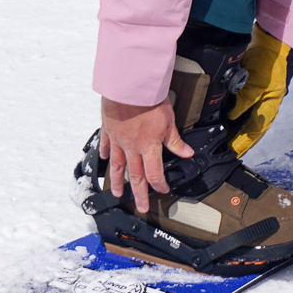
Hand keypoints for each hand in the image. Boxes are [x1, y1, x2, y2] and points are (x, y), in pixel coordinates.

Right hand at [99, 96, 193, 212]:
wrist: (129, 86)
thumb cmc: (149, 100)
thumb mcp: (169, 121)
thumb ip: (175, 141)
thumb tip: (187, 153)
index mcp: (148, 147)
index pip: (154, 174)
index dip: (160, 185)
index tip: (163, 190)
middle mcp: (131, 148)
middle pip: (136, 177)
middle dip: (139, 194)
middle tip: (140, 207)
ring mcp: (118, 140)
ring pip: (117, 166)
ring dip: (118, 181)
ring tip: (117, 193)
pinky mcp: (108, 129)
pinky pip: (106, 145)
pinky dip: (105, 154)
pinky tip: (105, 160)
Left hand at [227, 24, 292, 156]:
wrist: (270, 44)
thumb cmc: (267, 63)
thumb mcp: (254, 85)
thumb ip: (243, 102)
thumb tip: (231, 117)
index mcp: (269, 109)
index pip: (254, 133)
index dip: (241, 143)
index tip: (229, 152)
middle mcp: (265, 108)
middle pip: (251, 131)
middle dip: (239, 142)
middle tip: (223, 151)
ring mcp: (260, 101)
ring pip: (248, 123)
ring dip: (237, 132)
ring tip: (223, 141)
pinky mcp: (253, 94)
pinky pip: (245, 112)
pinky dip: (236, 120)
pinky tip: (227, 122)